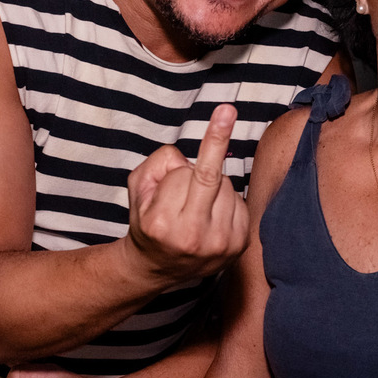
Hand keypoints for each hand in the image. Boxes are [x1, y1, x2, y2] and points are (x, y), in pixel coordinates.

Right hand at [126, 104, 249, 283]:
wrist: (157, 268)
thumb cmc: (147, 220)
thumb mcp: (137, 187)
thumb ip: (158, 163)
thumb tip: (191, 161)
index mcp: (163, 223)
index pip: (188, 173)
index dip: (199, 150)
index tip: (227, 110)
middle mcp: (193, 237)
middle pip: (212, 178)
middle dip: (199, 171)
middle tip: (185, 190)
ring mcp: (219, 246)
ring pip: (229, 188)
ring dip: (213, 188)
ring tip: (195, 209)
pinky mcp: (238, 247)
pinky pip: (240, 202)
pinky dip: (226, 201)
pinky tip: (210, 217)